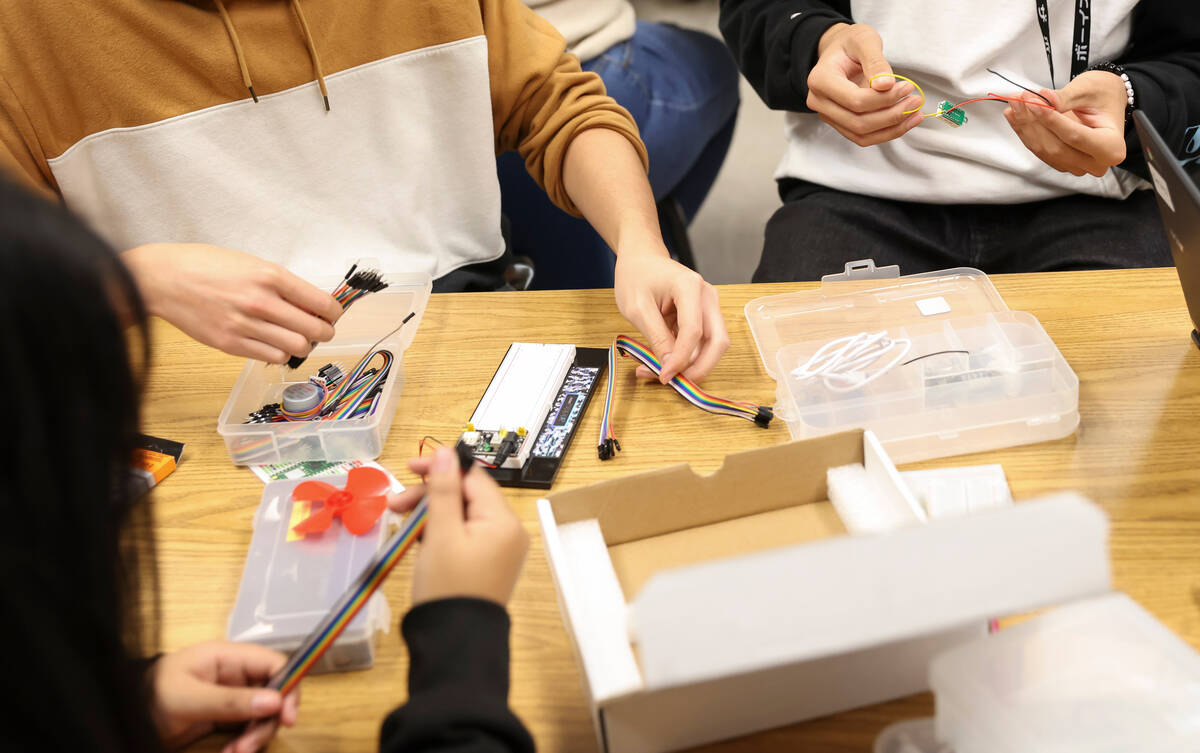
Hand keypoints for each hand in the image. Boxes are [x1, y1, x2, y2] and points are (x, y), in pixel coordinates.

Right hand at [122, 243, 342, 362]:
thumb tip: (311, 303)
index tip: (332, 314)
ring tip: (295, 337)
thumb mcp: (250, 263)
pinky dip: (280, 353)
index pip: (322, 303)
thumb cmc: (205, 265)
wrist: (162, 278)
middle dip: (324, 332)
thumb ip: (281, 283)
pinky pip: (272, 357)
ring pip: (297, 347)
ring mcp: (245, 325)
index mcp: (270, 276)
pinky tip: (274, 343)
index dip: (333, 312)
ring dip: (303, 345)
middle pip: (315, 330)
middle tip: (320, 329)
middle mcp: (261, 302)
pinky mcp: (230, 344)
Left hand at [149, 641, 299, 752]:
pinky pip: (248, 729)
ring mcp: (232, 696)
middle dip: (266, 722)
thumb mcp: (187, 699)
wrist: (123, 717)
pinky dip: (244, 743)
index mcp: (228, 657)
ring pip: (263, 715)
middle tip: (249, 746)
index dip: (289, 686)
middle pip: (274, 694)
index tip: (287, 717)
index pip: (274, 663)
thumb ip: (230, 701)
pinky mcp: (226, 717)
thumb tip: (274, 702)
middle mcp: (235, 675)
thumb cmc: (149, 697)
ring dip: (254, 737)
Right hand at [389, 447, 528, 605]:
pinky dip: (440, 533)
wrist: (455, 643)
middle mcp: (508, 532)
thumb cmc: (447, 585)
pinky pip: (463, 536)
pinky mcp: (486, 564)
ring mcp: (498, 550)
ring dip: (431, 514)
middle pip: (466, 496)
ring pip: (462, 516)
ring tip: (398, 521)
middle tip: (394, 504)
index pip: (473, 478)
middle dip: (430, 496)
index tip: (408, 468)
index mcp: (504, 520)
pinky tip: (416, 538)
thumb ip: (443, 490)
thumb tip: (446, 452)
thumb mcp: (440, 533)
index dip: (440, 469)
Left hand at [613, 245, 728, 382]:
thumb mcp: (638, 309)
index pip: (694, 332)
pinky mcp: (703, 316)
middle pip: (717, 341)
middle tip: (676, 382)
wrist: (641, 258)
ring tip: (656, 370)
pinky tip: (661, 361)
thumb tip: (669, 366)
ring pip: (711, 345)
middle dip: (700, 367)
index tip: (664, 375)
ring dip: (690, 364)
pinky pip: (699, 342)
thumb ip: (656, 337)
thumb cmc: (636, 275)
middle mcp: (707, 297)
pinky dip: (684, 356)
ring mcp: (708, 306)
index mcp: (690, 287)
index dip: (681, 359)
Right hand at [806, 23, 922, 145]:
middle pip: (858, 122)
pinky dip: (886, 132)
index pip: (855, 100)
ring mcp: (828, 115)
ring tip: (915, 114)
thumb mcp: (864, 40)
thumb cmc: (850, 43)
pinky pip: (863, 137)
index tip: (908, 86)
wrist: (840, 51)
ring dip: (892, 128)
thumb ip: (875, 61)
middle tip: (916, 101)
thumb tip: (886, 85)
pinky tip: (905, 121)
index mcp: (820, 80)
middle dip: (891, 115)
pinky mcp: (840, 123)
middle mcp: (819, 102)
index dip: (885, 99)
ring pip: (861, 135)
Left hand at [1003, 71, 1127, 176]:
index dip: (1050, 120)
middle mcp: (1096, 162)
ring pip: (1045, 150)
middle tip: (1019, 100)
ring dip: (1025, 127)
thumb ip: (1065, 97)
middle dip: (1033, 122)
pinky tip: (1016, 116)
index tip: (1032, 102)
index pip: (1075, 137)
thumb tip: (1044, 100)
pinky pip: (1040, 150)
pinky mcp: (1062, 162)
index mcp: (1112, 147)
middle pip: (1056, 147)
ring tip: (1015, 104)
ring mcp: (1078, 165)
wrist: (1105, 100)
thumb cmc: (1105, 94)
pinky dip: (1026, 132)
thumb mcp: (1089, 89)